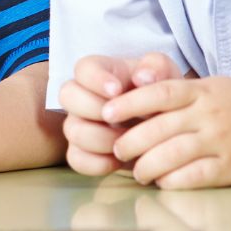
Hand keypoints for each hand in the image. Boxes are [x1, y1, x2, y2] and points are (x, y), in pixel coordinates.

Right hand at [60, 52, 182, 176]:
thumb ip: (157, 67)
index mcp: (98, 72)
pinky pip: (76, 159)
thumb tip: (143, 77)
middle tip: (119, 118)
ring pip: (72, 130)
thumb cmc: (157, 93)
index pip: (83, 68)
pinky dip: (97, 162)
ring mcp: (79, 124)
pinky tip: (119, 160)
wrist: (161, 125)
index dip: (96, 79)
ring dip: (101, 138)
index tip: (117, 90)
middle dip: (93, 108)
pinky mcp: (82, 151)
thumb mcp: (164, 74)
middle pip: (67, 95)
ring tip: (127, 141)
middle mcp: (81, 96)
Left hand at [99, 76, 230, 187]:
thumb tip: (131, 96)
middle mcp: (206, 115)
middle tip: (115, 149)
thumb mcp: (206, 87)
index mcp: (198, 91)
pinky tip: (162, 182)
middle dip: (132, 140)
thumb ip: (174, 91)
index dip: (129, 102)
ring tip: (136, 171)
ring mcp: (219, 141)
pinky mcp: (229, 167)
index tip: (106, 112)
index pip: (157, 93)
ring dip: (149, 165)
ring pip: (174, 154)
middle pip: (160, 127)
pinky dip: (175, 180)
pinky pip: (196, 175)